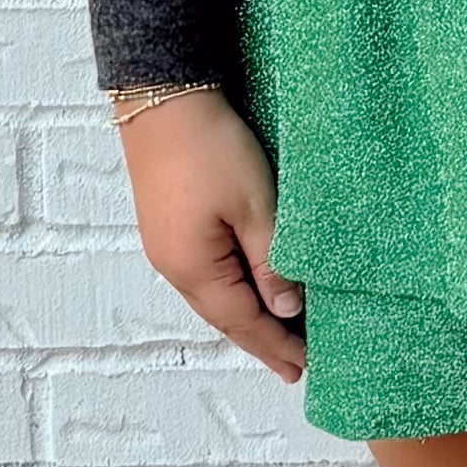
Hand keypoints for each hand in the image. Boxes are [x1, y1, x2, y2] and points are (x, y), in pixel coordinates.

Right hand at [117, 88, 305, 384]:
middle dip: (260, 341)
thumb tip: (286, 309)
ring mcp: (165, 246)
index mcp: (194, 268)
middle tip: (292, 366)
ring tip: (274, 336)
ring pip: (212, 297)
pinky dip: (230, 293)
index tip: (303, 369)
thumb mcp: (256, 206)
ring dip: (244, 318)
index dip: (275, 346)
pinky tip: (245, 292)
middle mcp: (173, 266)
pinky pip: (203, 276)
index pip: (244, 322)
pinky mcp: (166, 226)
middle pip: (223, 317)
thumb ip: (272, 262)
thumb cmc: (212, 147)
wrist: (163, 96)